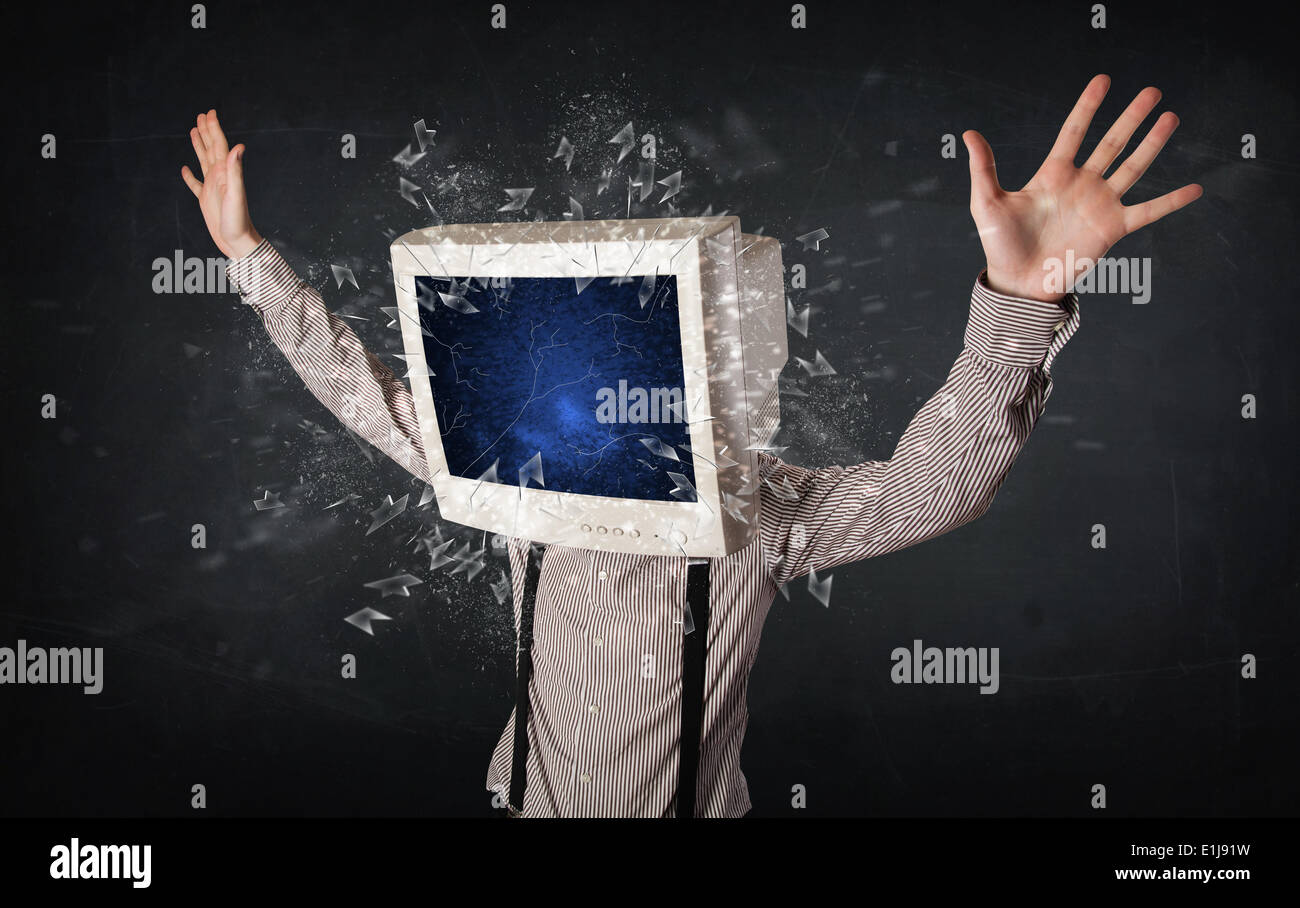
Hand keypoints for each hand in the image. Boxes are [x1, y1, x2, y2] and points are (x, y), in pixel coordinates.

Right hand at [181, 109, 261, 260]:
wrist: (238, 242)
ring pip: (203, 161)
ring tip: (194, 131)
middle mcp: (219, 177)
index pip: (219, 145)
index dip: (214, 128)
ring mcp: (212, 188)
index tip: (209, 112)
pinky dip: (189, 176)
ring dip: (199, 146)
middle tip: (202, 114)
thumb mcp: (236, 194)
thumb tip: (238, 146)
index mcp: (225, 173)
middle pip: (211, 148)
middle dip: (207, 131)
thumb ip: (235, 170)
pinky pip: (195, 185)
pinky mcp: (206, 200)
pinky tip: (184, 169)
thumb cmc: (238, 221)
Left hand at [964, 75, 1201, 302]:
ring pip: (1133, 167)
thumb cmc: (1000, 246)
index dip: (1088, 107)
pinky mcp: (1113, 228)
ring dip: (1152, 144)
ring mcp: (1100, 205)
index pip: (1074, 132)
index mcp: (1053, 175)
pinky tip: (1195, 188)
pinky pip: (1148, 211)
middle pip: (1111, 143)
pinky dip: (1172, 201)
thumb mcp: (986, 203)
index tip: (1104, 80)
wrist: (1018, 284)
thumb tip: (968, 134)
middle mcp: (1081, 185)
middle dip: (1131, 117)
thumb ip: (984, 168)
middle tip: (1153, 92)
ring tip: (1170, 118)